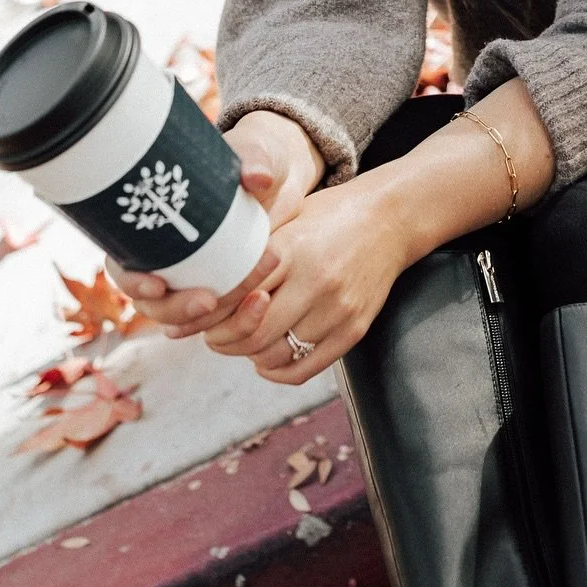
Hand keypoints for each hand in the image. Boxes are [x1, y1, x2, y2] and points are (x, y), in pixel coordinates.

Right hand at [107, 111, 323, 338]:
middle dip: (176, 309)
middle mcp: (168, 257)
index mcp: (154, 224)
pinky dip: (235, 320)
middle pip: (153, 303)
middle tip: (208, 301)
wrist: (283, 173)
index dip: (132, 281)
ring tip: (251, 300)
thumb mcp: (255, 151)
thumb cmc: (255, 154)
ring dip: (211, 319)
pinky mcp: (224, 285)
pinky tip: (258, 309)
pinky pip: (219, 316)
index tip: (158, 285)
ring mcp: (194, 276)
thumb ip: (254, 160)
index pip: (123, 264)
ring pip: (186, 317)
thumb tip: (258, 177)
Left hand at [201, 168, 410, 386]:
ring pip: (275, 355)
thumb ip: (251, 252)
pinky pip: (305, 368)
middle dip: (223, 340)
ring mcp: (337, 308)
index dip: (208, 312)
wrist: (390, 219)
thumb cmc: (330, 216)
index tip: (196, 314)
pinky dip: (277, 371)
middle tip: (214, 334)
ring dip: (249, 355)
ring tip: (243, 341)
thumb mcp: (287, 220)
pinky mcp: (354, 329)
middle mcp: (315, 281)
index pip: (235, 295)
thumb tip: (202, 283)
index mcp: (291, 248)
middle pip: (252, 333)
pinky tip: (266, 359)